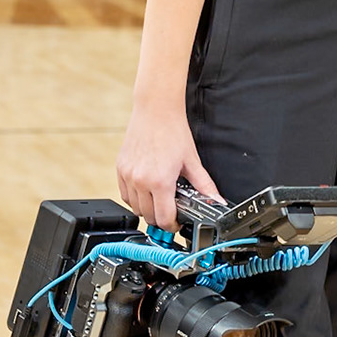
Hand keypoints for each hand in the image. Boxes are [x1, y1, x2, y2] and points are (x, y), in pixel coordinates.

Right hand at [116, 99, 221, 229]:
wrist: (156, 111)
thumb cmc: (173, 131)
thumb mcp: (192, 161)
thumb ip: (204, 185)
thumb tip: (216, 199)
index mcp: (160, 181)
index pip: (163, 218)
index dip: (171, 225)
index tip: (176, 223)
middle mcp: (140, 181)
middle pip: (147, 216)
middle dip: (160, 217)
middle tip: (170, 210)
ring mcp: (128, 175)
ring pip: (134, 208)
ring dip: (146, 208)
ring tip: (159, 198)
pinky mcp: (120, 169)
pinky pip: (124, 194)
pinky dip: (134, 197)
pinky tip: (146, 189)